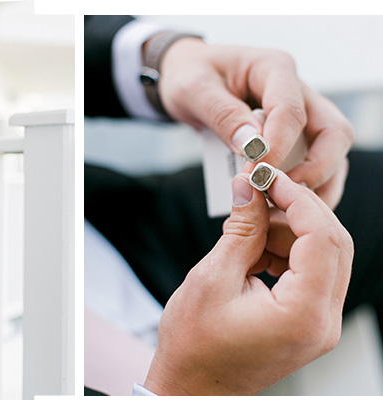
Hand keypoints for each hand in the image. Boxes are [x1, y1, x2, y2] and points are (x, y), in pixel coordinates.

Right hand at [144, 170, 352, 394]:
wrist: (193, 388)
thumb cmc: (194, 346)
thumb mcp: (211, 280)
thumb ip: (240, 231)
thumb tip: (249, 187)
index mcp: (303, 314)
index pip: (322, 239)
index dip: (297, 200)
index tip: (267, 177)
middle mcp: (325, 322)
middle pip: (336, 244)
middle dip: (298, 211)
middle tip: (260, 190)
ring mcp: (323, 325)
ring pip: (328, 257)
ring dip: (291, 232)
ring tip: (247, 228)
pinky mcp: (312, 324)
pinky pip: (316, 275)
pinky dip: (291, 252)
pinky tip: (256, 250)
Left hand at [157, 38, 352, 206]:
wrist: (186, 76)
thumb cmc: (189, 76)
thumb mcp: (193, 89)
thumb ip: (222, 114)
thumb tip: (253, 146)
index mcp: (274, 68)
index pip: (291, 110)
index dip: (278, 146)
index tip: (257, 174)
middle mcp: (298, 89)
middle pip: (334, 131)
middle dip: (317, 168)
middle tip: (282, 196)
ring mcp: (304, 112)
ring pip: (332, 150)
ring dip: (318, 183)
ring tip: (284, 210)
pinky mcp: (298, 134)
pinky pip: (315, 161)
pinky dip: (306, 185)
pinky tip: (282, 208)